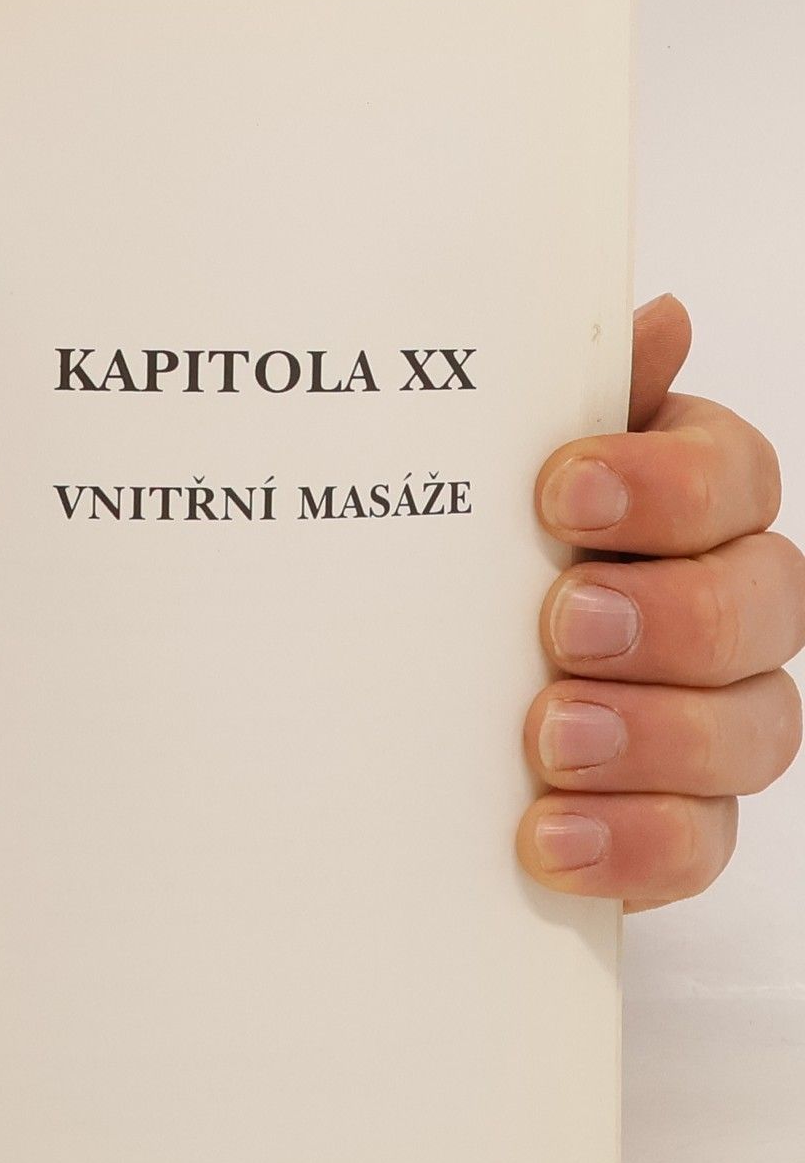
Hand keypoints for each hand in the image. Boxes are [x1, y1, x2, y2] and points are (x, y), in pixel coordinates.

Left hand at [519, 294, 802, 908]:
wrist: (400, 719)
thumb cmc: (462, 573)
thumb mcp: (476, 484)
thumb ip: (558, 406)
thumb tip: (658, 318)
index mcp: (682, 509)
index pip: (734, 479)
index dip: (669, 484)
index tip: (560, 493)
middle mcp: (721, 610)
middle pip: (763, 603)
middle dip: (670, 614)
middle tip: (563, 624)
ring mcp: (710, 725)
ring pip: (752, 729)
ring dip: (656, 735)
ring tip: (550, 739)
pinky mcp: (674, 825)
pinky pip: (697, 844)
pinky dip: (633, 843)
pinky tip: (549, 839)